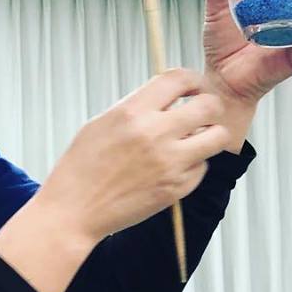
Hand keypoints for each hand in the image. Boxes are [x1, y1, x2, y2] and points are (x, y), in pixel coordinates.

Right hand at [39, 69, 231, 242]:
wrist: (73, 212)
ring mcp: (169, 163)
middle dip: (209, 107)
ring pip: (218, 137)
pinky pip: (202, 167)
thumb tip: (166, 97)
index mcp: (131, 112)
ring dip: (209, 136)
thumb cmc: (80, 169)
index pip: (178, 79)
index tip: (192, 88)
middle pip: (209, 105)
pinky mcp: (176, 189)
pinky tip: (172, 168)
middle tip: (201, 114)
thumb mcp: (100, 125)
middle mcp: (154, 134)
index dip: (192, 80)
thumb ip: (135, 108)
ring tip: (193, 141)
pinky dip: (193, 165)